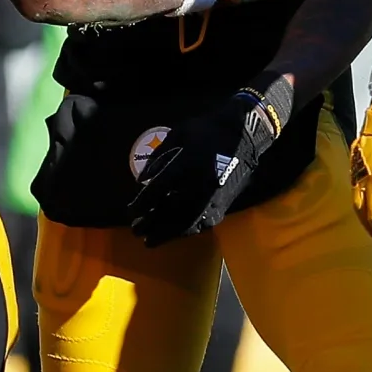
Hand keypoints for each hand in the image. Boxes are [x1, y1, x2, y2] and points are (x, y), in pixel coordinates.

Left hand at [129, 87, 284, 244]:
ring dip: (165, 233)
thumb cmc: (205, 130)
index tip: (130, 212)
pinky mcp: (223, 204)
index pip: (156, 191)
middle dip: (149, 223)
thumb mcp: (177, 135)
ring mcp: (211, 197)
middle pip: (168, 212)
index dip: (140, 204)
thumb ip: (157, 158)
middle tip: (135, 230)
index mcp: (184, 165)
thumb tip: (141, 180)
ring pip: (184, 223)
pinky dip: (186, 231)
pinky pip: (202, 224)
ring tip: (150, 241)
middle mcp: (196, 185)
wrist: (242, 135)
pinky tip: (175, 234)